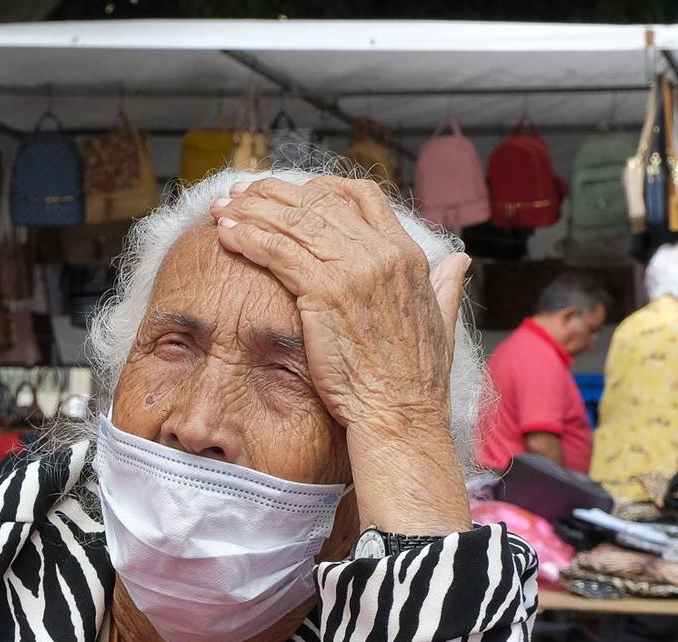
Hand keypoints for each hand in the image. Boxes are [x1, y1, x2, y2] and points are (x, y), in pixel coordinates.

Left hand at [209, 176, 470, 533]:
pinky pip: (279, 252)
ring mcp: (354, 270)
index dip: (319, 188)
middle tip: (239, 192)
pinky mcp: (326, 292)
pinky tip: (227, 235)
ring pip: (293, 221)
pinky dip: (249, 238)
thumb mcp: (440, 323)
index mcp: (407, 255)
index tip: (288, 195)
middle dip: (272, 193)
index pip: (361, 195)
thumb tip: (456, 262)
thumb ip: (444, 287)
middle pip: (318, 201)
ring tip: (221, 209)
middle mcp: (382, 253)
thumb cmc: (413, 383)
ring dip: (251, 210)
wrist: (401, 416)